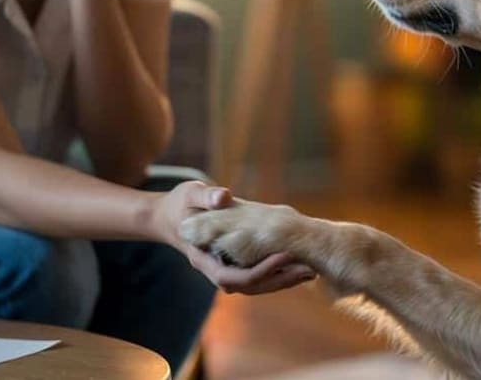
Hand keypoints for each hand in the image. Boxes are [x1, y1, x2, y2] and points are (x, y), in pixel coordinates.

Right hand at [150, 181, 316, 294]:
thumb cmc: (179, 204)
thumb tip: (223, 196)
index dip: (259, 270)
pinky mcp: (235, 263)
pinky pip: (258, 275)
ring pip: (256, 285)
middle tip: (308, 268)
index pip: (232, 276)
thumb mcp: (189, 194)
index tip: (284, 255)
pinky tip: (299, 263)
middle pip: (249, 286)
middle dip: (279, 280)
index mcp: (203, 257)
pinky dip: (278, 272)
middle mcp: (215, 269)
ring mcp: (225, 268)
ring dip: (283, 280)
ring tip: (311, 269)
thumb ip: (205, 196)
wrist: (169, 217)